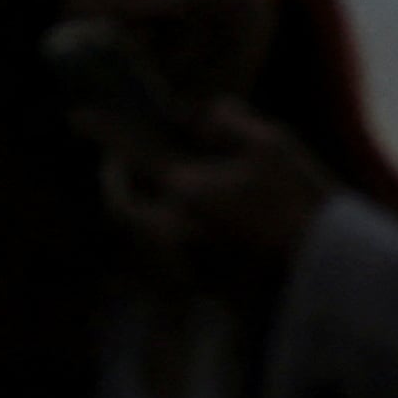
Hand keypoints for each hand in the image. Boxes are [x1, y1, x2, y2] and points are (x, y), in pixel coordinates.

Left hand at [106, 100, 336, 284]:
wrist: (321, 271)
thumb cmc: (300, 201)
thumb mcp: (273, 143)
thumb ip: (229, 121)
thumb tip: (202, 114)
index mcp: (184, 188)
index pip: (132, 151)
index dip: (103, 130)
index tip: (76, 116)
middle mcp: (170, 228)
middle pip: (119, 203)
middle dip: (115, 180)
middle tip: (122, 162)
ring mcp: (179, 260)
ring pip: (139, 229)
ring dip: (139, 206)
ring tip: (164, 189)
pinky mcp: (194, 283)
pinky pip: (163, 250)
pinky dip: (164, 230)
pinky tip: (194, 221)